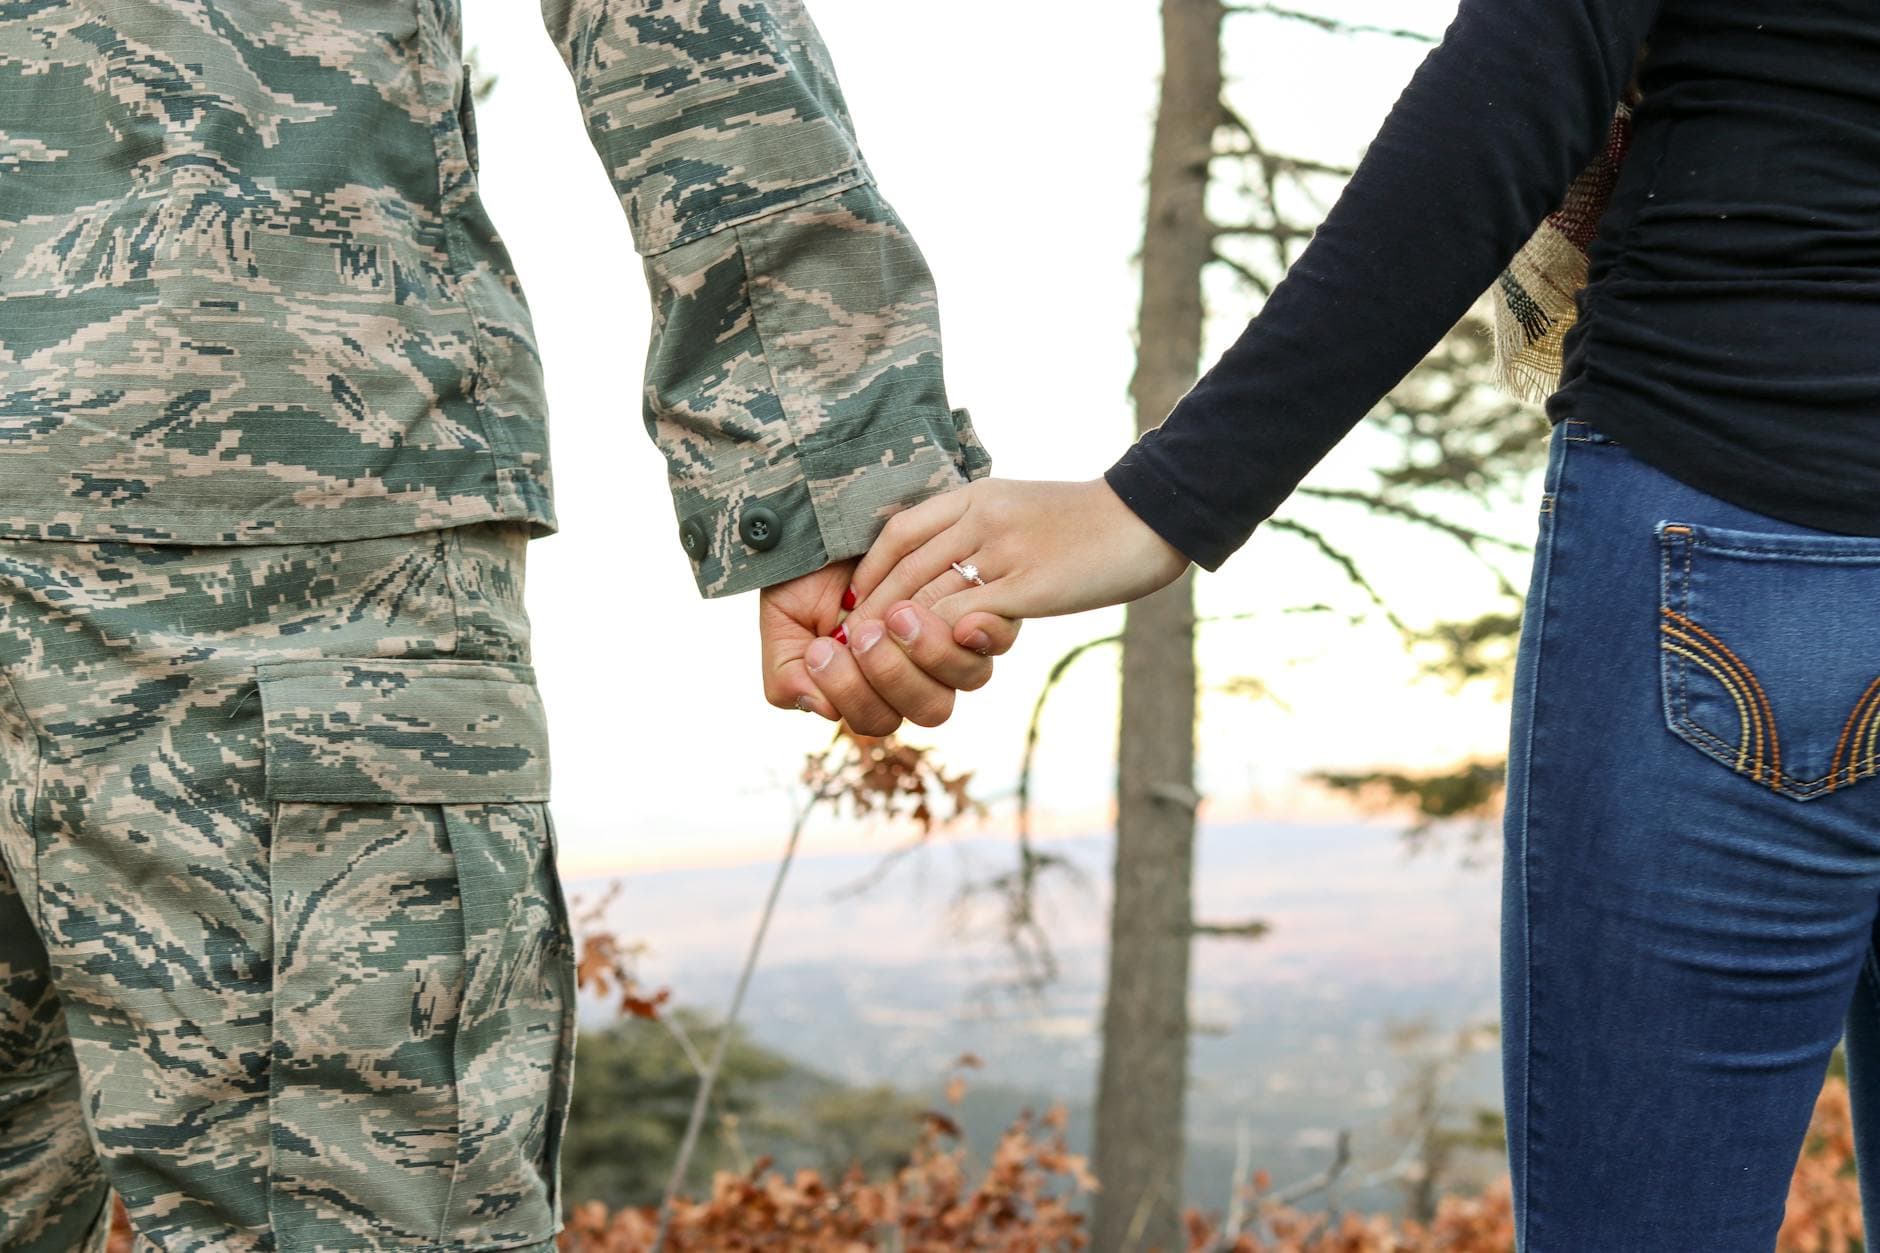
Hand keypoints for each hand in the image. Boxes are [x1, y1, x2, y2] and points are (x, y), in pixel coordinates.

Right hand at [759, 558, 1021, 734]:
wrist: (837, 514)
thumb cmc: (806, 574)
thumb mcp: (784, 623)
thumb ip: (787, 674)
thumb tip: (820, 708)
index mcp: (873, 688)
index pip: (877, 718)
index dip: (854, 692)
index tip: (824, 647)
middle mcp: (921, 674)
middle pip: (930, 708)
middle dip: (893, 674)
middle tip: (864, 631)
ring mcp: (955, 643)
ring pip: (967, 677)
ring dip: (932, 652)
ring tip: (899, 612)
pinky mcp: (982, 607)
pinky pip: (995, 637)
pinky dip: (979, 633)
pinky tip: (959, 617)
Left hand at [848, 478, 1189, 629]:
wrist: (1149, 516)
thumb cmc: (1089, 523)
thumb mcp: (1023, 510)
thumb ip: (984, 533)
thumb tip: (952, 570)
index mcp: (977, 496)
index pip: (901, 531)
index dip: (869, 571)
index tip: (854, 603)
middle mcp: (982, 518)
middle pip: (905, 567)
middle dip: (872, 610)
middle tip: (849, 644)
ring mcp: (1005, 550)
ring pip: (927, 594)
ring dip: (895, 631)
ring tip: (875, 658)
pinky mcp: (1030, 584)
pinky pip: (967, 613)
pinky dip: (937, 637)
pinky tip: (924, 656)